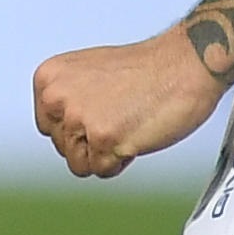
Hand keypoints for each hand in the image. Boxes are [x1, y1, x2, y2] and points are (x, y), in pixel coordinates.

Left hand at [33, 35, 223, 179]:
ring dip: (106, 153)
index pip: (48, 127)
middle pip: (63, 147)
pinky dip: (122, 160)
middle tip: (121, 116)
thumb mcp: (87, 72)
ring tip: (127, 124)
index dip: (79, 127)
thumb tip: (59, 127)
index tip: (103, 110)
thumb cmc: (146, 69)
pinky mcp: (102, 139)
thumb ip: (66, 98)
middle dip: (92, 141)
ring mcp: (78, 119)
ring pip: (80, 163)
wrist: (185, 63)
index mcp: (48, 78)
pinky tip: (136, 134)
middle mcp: (56, 98)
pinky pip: (103, 170)